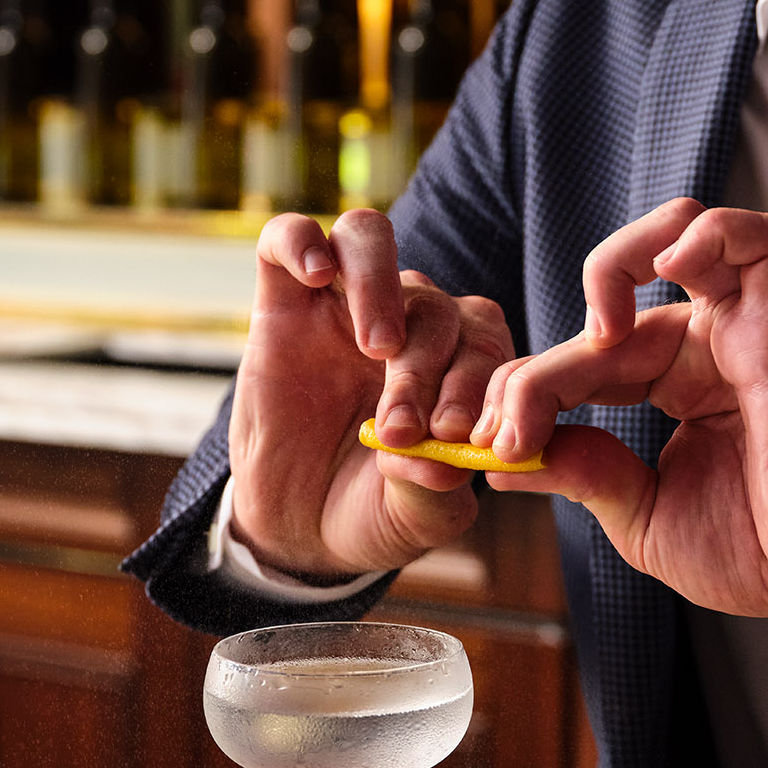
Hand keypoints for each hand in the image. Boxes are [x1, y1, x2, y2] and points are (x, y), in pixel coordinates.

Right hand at [228, 210, 516, 577]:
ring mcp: (345, 306)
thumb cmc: (375, 510)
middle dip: (424, 370)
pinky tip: (318, 275)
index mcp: (462, 361)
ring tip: (376, 348)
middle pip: (433, 304)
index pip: (485, 339)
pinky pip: (288, 238)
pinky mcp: (282, 304)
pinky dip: (302, 243)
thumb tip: (442, 456)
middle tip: (401, 431)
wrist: (301, 529)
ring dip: (380, 289)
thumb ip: (436, 487)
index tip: (453, 435)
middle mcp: (411, 320)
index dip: (477, 381)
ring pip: (371, 243)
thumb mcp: (417, 516)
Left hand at [478, 199, 767, 628]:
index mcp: (672, 381)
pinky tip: (664, 273)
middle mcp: (708, 344)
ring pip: (685, 234)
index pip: (580, 359)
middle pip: (609, 303)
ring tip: (593, 333)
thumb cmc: (761, 549)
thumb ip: (581, 474)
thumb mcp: (641, 517)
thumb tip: (501, 459)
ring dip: (617, 261)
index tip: (490, 447)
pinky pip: (766, 244)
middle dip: (540, 367)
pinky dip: (714, 237)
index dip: (523, 394)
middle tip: (508, 423)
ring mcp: (748, 329)